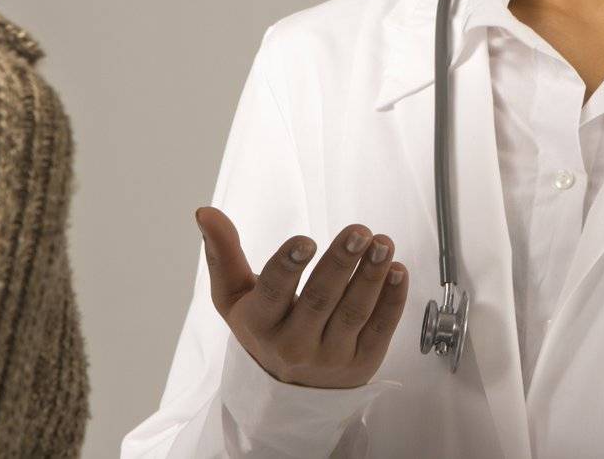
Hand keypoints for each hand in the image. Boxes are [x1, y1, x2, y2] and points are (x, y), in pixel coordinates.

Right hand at [194, 206, 409, 387]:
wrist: (288, 391)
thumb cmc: (264, 329)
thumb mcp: (235, 297)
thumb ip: (223, 254)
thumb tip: (205, 212)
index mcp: (259, 324)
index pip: (273, 293)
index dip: (288, 265)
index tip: (305, 240)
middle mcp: (294, 344)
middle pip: (320, 299)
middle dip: (341, 263)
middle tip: (358, 232)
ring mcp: (330, 357)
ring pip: (353, 313)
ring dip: (370, 276)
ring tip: (383, 244)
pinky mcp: (361, 363)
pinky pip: (380, 329)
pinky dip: (392, 300)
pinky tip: (398, 271)